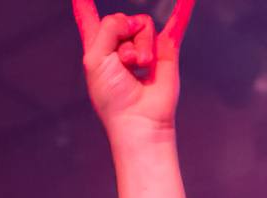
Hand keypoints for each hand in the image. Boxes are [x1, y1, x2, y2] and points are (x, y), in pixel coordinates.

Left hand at [74, 0, 195, 139]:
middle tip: (122, 65)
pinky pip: (176, 23)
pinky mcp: (166, 51)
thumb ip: (108, 28)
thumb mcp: (95, 58)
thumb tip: (134, 21)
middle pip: (119, 19)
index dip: (83, 6)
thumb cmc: (112, 96)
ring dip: (140, 46)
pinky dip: (182, 10)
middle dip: (120, 37)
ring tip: (140, 67)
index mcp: (98, 49)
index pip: (89, 21)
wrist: (138, 118)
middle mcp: (120, 46)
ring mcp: (144, 47)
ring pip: (142, 24)